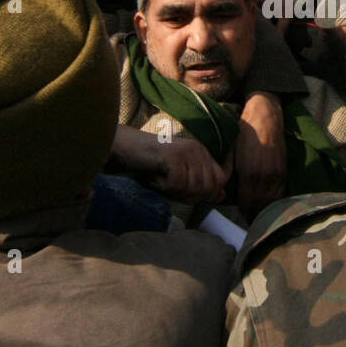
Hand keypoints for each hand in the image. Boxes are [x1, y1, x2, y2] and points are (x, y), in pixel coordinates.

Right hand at [110, 125, 227, 204]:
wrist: (123, 149)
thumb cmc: (149, 166)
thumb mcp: (179, 177)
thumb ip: (199, 184)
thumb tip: (221, 196)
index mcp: (202, 153)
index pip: (221, 178)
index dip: (212, 193)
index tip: (192, 195)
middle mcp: (198, 150)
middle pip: (208, 188)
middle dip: (190, 198)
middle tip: (171, 191)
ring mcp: (187, 152)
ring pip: (193, 188)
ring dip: (175, 193)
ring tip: (161, 182)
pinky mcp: (174, 156)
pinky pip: (177, 185)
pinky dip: (164, 188)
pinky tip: (155, 178)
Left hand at [234, 91, 287, 216]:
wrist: (265, 118)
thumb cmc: (245, 133)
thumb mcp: (234, 154)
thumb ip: (236, 175)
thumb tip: (233, 192)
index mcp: (249, 173)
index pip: (246, 201)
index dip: (243, 211)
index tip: (241, 216)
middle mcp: (264, 177)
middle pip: (260, 205)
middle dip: (254, 214)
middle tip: (250, 221)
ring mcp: (276, 174)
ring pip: (271, 201)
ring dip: (265, 210)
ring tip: (259, 217)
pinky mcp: (284, 171)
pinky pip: (280, 193)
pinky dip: (274, 201)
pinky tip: (270, 205)